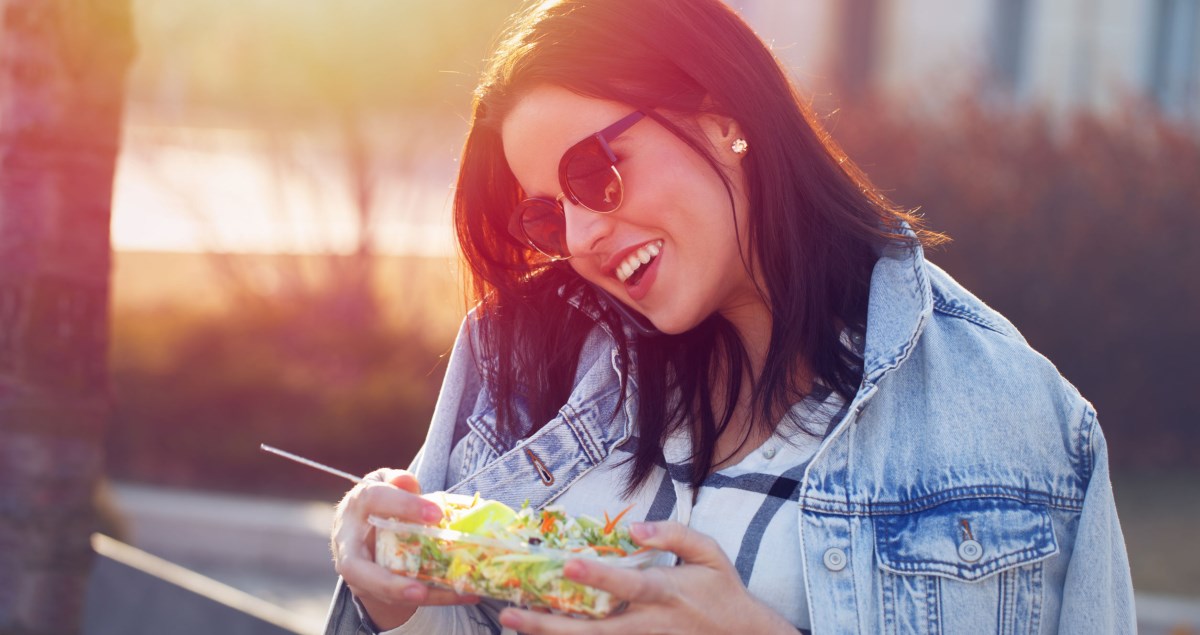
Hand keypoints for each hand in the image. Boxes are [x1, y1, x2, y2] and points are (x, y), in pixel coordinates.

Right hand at [331, 468, 479, 629]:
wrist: (360, 528)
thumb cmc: (379, 501)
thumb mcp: (386, 482)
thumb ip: (397, 480)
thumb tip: (407, 481)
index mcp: (356, 505)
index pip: (374, 500)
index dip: (404, 506)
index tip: (436, 515)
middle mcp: (349, 542)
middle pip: (355, 568)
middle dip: (387, 583)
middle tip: (420, 591)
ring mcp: (358, 570)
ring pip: (379, 591)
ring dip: (417, 597)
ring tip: (454, 594)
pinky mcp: (372, 587)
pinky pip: (400, 597)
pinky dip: (434, 597)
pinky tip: (464, 593)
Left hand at [498, 521, 795, 633]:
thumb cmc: (722, 591)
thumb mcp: (709, 553)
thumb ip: (674, 534)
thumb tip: (635, 528)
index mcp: (665, 593)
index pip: (628, 585)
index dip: (598, 577)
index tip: (568, 565)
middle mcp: (648, 624)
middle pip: (593, 630)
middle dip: (550, 624)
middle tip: (511, 613)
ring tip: (513, 625)